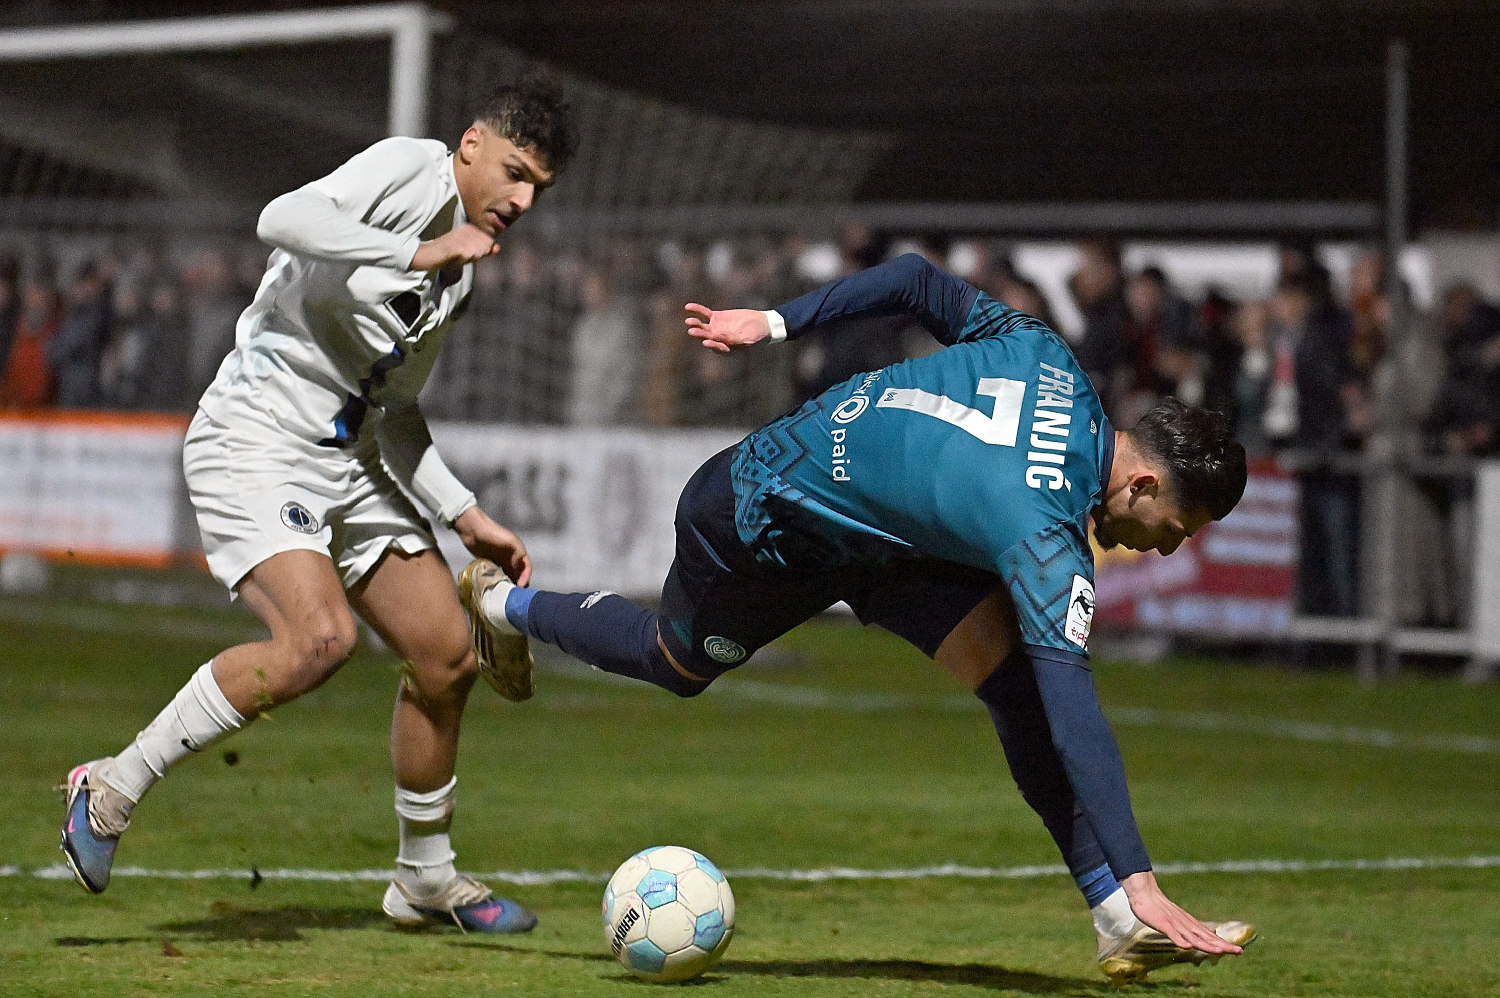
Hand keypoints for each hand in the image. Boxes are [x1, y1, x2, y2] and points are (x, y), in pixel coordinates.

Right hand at [410, 223, 497, 270]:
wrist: (426, 255)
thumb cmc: (446, 255)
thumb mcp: (468, 252)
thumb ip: (483, 250)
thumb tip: (497, 248)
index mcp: (469, 228)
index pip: (489, 242)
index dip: (480, 252)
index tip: (464, 252)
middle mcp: (466, 229)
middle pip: (486, 247)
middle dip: (476, 256)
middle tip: (460, 255)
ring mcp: (462, 236)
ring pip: (480, 252)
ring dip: (469, 259)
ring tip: (456, 256)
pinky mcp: (457, 245)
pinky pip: (471, 257)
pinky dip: (463, 261)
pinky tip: (453, 258)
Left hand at [452, 506, 531, 585]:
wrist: (472, 529)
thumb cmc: (492, 533)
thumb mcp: (510, 541)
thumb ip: (518, 553)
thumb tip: (519, 567)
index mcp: (518, 550)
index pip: (526, 566)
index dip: (526, 576)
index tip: (521, 586)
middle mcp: (511, 556)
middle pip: (519, 572)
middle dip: (519, 582)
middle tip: (516, 593)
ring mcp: (500, 559)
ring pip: (508, 574)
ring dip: (510, 582)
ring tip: (507, 593)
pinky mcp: (490, 562)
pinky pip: (497, 573)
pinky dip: (499, 580)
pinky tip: (497, 586)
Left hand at [684, 303, 770, 352]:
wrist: (761, 324)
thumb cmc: (758, 336)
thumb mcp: (749, 340)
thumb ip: (735, 340)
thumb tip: (724, 339)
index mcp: (727, 348)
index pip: (717, 347)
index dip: (712, 345)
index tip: (706, 342)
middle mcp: (718, 339)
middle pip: (707, 337)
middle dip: (700, 334)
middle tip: (692, 331)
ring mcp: (716, 328)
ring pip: (703, 326)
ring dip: (696, 323)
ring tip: (689, 321)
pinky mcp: (716, 317)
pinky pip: (704, 313)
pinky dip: (696, 310)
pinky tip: (688, 307)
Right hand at [1121, 871, 1242, 954]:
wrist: (1145, 893)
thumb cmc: (1161, 908)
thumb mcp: (1182, 919)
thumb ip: (1196, 928)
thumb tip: (1213, 932)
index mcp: (1191, 924)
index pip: (1210, 936)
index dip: (1224, 944)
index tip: (1239, 951)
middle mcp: (1186, 924)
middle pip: (1206, 937)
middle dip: (1222, 945)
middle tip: (1238, 951)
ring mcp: (1175, 923)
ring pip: (1192, 936)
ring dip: (1205, 944)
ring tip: (1218, 951)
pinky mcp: (1162, 923)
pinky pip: (1172, 933)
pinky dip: (1180, 940)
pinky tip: (1187, 947)